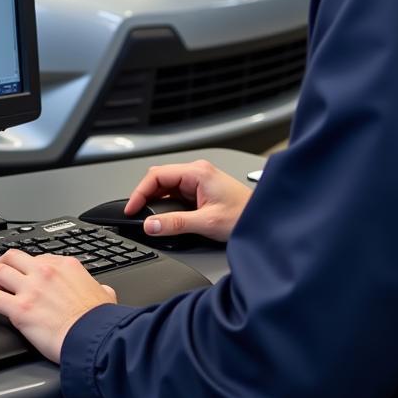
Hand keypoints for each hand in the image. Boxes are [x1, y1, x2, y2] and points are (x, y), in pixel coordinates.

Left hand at [0, 249, 116, 362]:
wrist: (95, 338)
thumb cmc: (100, 321)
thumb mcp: (105, 295)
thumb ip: (99, 289)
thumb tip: (102, 291)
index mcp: (65, 265)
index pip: (35, 258)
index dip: (20, 266)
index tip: (12, 272)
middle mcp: (44, 271)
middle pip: (10, 257)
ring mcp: (30, 288)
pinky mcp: (19, 309)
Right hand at [125, 158, 252, 242]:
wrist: (265, 219)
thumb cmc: (245, 215)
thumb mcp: (206, 222)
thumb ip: (175, 223)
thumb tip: (150, 225)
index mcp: (197, 172)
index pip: (157, 175)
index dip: (140, 192)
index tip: (132, 208)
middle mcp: (197, 172)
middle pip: (160, 178)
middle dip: (145, 195)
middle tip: (137, 214)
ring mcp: (199, 180)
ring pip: (167, 185)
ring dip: (156, 199)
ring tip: (147, 215)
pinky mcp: (201, 190)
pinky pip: (176, 192)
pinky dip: (166, 203)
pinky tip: (163, 214)